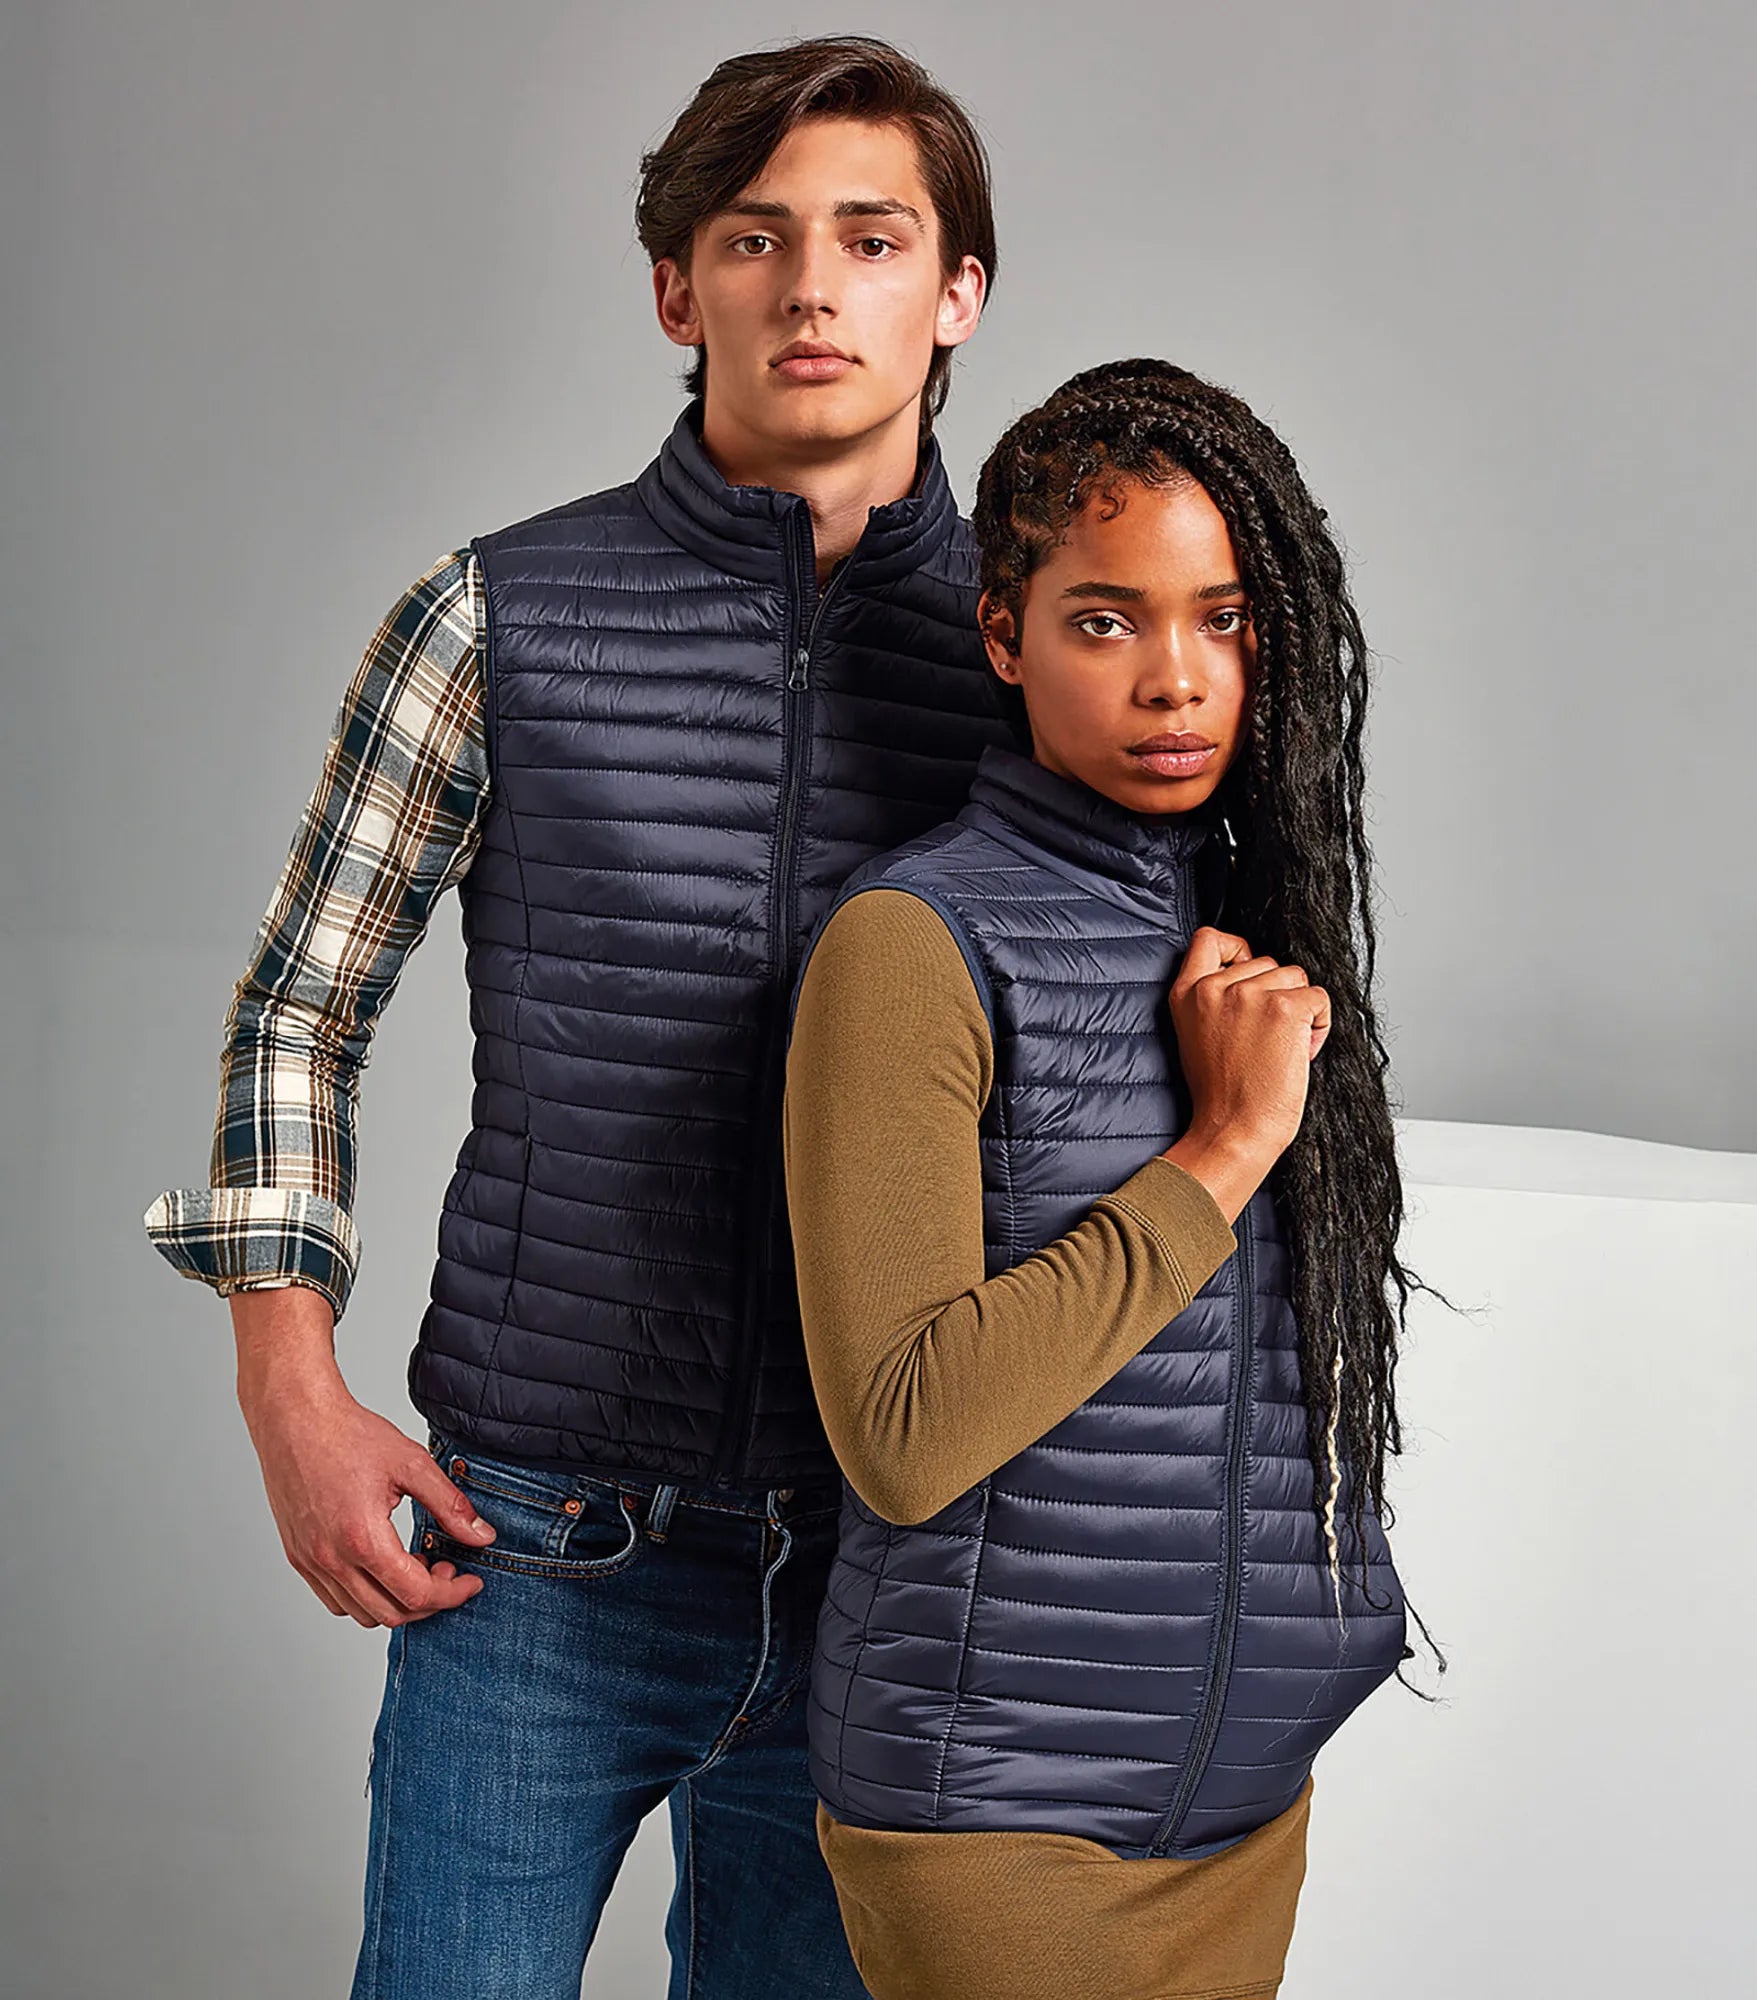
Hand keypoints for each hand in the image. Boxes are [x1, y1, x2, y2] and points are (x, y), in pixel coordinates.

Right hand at [231, 1292, 496, 1627]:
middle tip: (447, 1569)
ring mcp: (311, 1562)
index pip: (416, 1594)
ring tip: (415, 1564)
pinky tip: (383, 1565)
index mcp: (362, 1539)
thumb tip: (482, 1536)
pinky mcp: (298, 1557)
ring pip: (361, 1614)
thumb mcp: (412, 1464)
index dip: (452, 1594)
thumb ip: (450, 1506)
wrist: (295, 1420)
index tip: (470, 1581)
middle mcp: (331, 1560)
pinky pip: (335, 1600)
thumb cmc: (348, 1435)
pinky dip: (366, 1596)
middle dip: (429, 1602)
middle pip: (390, 1614)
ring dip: (396, 1602)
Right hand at [1162, 926, 1330, 1213]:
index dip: (1237, 949)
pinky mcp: (1285, 1008)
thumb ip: (1214, 1000)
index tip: (1248, 974)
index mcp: (1187, 994)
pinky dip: (1320, 1025)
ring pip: (1296, 977)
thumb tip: (1254, 974)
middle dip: (1277, 994)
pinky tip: (1301, 1052)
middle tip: (1267, 1039)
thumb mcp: (1196, 1035)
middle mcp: (1215, 988)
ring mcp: (1249, 994)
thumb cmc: (1223, 1095)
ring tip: (1282, 1048)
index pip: (1210, 938)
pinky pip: (1319, 998)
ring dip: (1300, 1010)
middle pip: (1267, 962)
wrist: (1234, 1132)